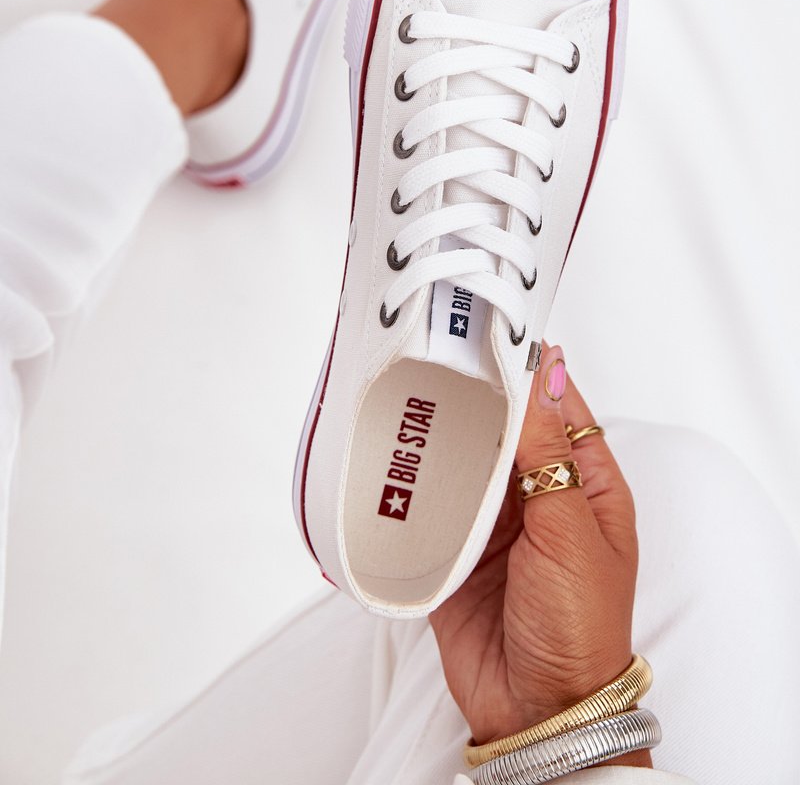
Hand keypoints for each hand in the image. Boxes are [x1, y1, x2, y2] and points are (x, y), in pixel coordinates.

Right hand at [430, 343, 649, 766]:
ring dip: (441, 434)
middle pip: (503, 428)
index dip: (530, 368)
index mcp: (583, 485)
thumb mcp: (570, 529)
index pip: (557, 406)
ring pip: (463, 460)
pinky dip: (414, 482)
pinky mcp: (454, 551)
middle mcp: (538, 497)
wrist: (538, 711)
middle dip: (475, 395)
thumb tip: (545, 374)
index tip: (495, 329)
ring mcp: (494, 524)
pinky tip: (394, 455)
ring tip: (408, 392)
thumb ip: (547, 452)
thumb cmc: (579, 627)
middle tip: (437, 352)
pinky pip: (431, 504)